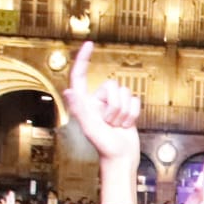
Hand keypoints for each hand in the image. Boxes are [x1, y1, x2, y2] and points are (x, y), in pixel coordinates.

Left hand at [62, 41, 140, 166]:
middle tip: (109, 123)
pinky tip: (126, 125)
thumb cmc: (104, 147)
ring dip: (124, 112)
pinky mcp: (126, 109)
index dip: (84, 58)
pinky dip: (134, 114)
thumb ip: (80, 109)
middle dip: (115, 105)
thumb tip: (68, 91)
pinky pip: (135, 101)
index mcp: (84, 103)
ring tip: (117, 126)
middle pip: (112, 86)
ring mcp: (112, 105)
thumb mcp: (90, 128)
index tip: (89, 44)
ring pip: (125, 93)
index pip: (81, 75)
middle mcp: (97, 101)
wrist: (122, 158)